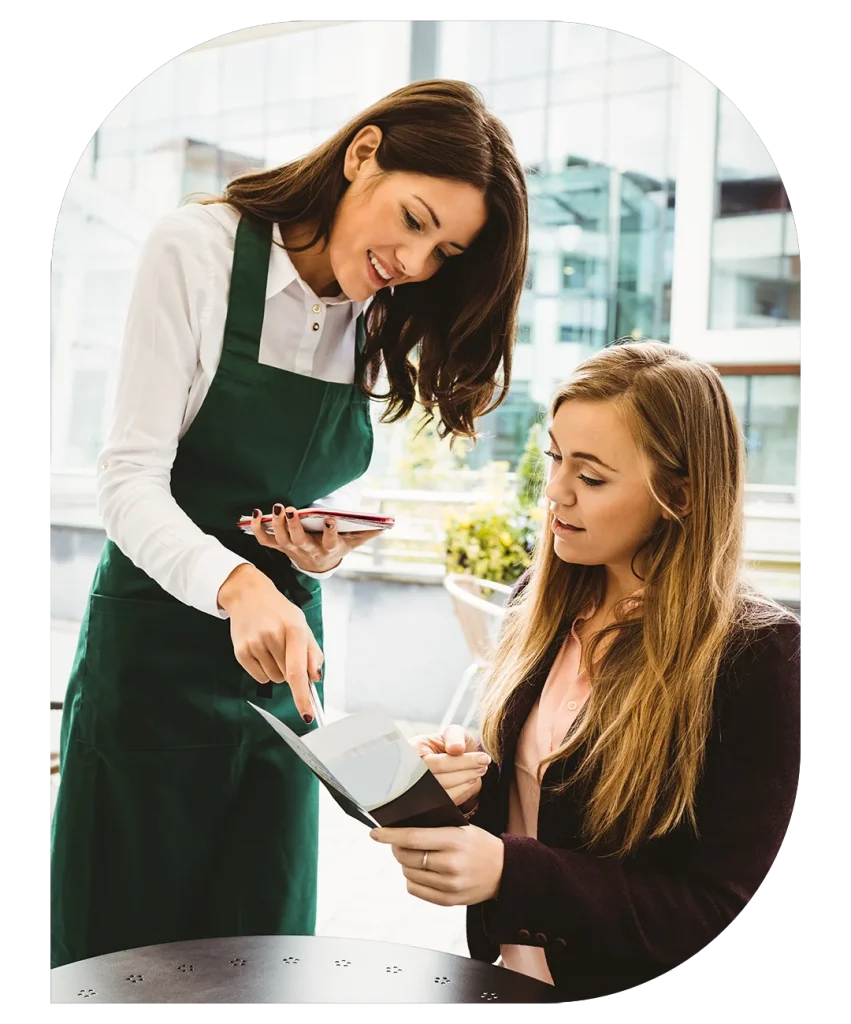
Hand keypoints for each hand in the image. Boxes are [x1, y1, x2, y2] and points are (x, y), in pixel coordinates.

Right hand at [217, 563, 322, 721]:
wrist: (248, 595)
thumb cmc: (279, 612)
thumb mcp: (302, 625)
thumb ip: (312, 653)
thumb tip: (315, 678)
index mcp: (294, 629)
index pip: (297, 671)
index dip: (302, 696)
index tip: (307, 714)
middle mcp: (272, 636)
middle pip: (287, 677)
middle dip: (290, 670)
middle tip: (285, 648)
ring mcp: (254, 644)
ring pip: (274, 679)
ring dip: (277, 669)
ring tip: (272, 646)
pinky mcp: (240, 651)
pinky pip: (259, 677)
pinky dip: (264, 670)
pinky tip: (262, 650)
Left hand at [248, 506, 382, 573]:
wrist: (319, 564)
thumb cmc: (337, 547)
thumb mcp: (354, 542)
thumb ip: (368, 532)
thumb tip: (387, 525)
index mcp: (327, 548)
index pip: (329, 541)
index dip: (330, 531)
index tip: (330, 519)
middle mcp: (308, 550)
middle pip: (299, 540)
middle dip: (294, 526)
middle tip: (291, 510)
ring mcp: (291, 549)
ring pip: (281, 539)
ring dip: (276, 524)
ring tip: (275, 508)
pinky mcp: (280, 546)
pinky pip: (265, 540)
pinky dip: (257, 529)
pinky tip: (256, 514)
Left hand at [369, 824, 504, 906]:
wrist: (505, 871)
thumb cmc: (480, 845)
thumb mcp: (462, 828)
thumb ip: (435, 829)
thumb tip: (402, 828)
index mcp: (455, 841)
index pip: (413, 838)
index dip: (390, 835)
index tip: (375, 832)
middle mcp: (451, 864)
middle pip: (407, 857)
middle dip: (396, 848)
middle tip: (398, 842)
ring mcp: (449, 885)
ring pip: (409, 873)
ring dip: (404, 863)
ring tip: (414, 856)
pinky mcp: (448, 900)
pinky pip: (415, 889)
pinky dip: (411, 879)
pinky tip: (420, 871)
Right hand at [410, 724, 489, 806]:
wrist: (450, 759)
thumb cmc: (450, 744)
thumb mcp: (453, 732)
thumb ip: (455, 736)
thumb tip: (456, 749)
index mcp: (413, 750)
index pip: (438, 763)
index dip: (462, 762)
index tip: (484, 758)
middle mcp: (410, 771)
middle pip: (440, 780)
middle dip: (466, 772)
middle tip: (484, 764)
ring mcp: (417, 787)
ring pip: (443, 792)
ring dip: (466, 782)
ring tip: (479, 770)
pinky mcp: (427, 800)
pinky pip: (446, 801)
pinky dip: (462, 791)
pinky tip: (470, 780)